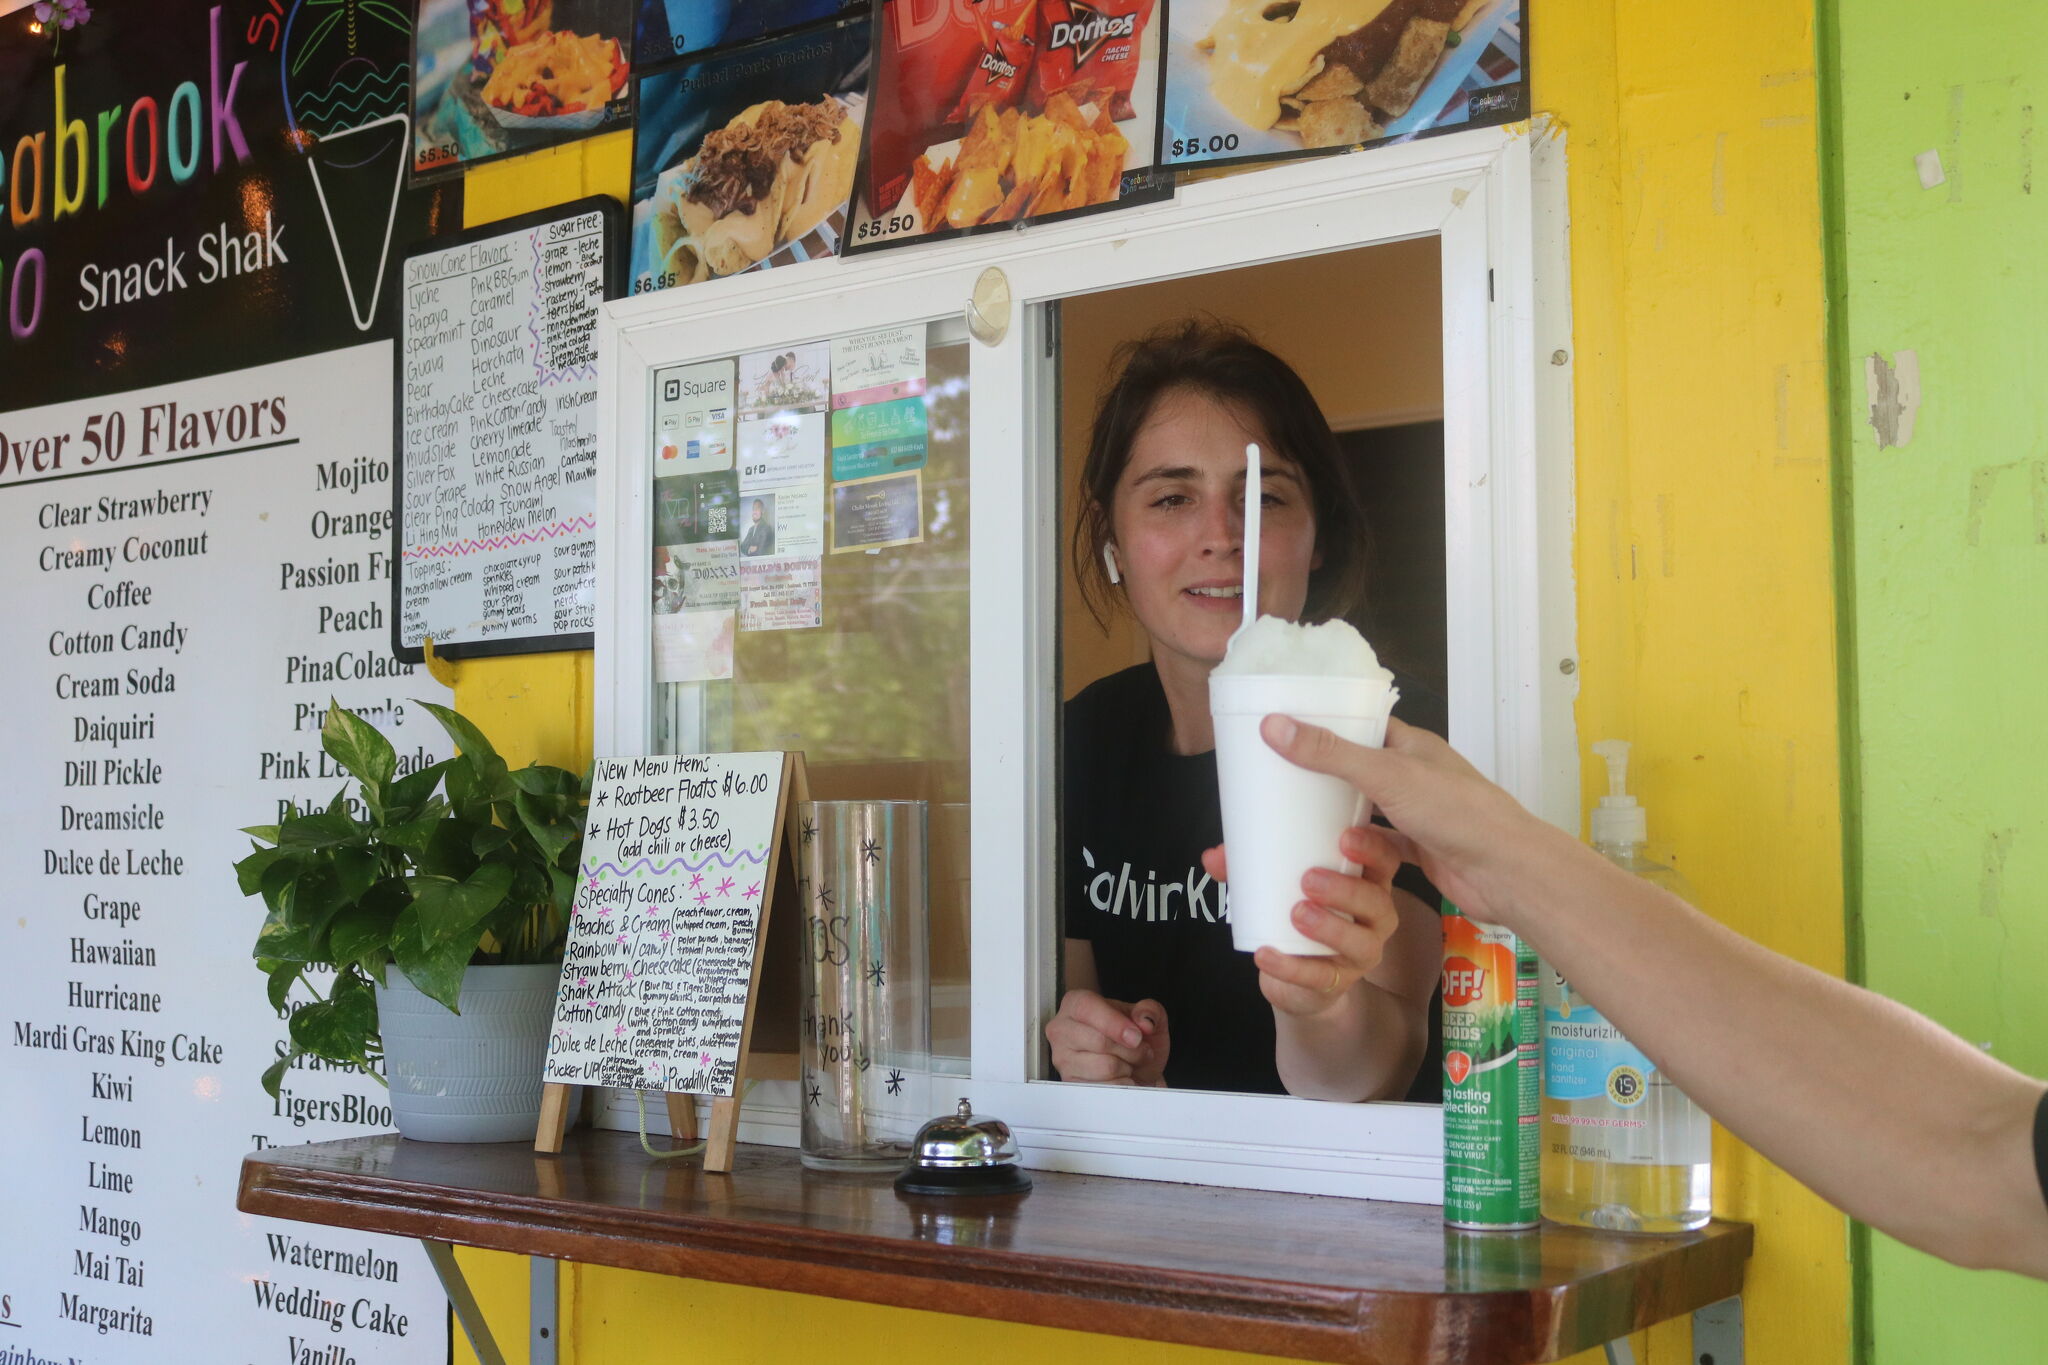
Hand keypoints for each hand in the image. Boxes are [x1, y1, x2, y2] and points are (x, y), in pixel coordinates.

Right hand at [1045, 989, 1169, 1085]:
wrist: (1134, 1065)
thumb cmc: (1133, 1036)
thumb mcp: (1147, 1016)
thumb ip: (1149, 1011)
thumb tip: (1145, 1023)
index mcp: (1076, 1003)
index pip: (1088, 1009)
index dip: (1115, 1024)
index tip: (1137, 1037)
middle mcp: (1062, 1029)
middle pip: (1099, 1042)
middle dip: (1131, 1050)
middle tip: (1141, 1049)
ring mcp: (1062, 1058)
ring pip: (1105, 1067)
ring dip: (1128, 1067)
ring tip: (1129, 1062)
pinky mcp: (1071, 1083)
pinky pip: (1105, 1088)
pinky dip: (1122, 1084)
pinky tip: (1121, 1075)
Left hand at [1200, 840, 1402, 1017]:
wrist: (1297, 980)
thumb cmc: (1295, 915)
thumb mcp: (1277, 888)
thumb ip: (1248, 869)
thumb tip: (1213, 856)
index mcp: (1367, 883)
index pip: (1386, 861)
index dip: (1373, 848)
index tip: (1345, 837)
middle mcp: (1375, 918)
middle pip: (1377, 901)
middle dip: (1346, 889)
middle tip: (1308, 879)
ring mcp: (1361, 953)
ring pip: (1361, 942)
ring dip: (1330, 927)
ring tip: (1297, 913)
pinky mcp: (1337, 983)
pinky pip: (1321, 978)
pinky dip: (1292, 967)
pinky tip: (1267, 955)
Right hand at [1257, 714, 1580, 927]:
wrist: (1503, 872)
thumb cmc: (1456, 812)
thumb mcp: (1386, 775)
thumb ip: (1330, 753)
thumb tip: (1273, 725)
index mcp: (1411, 745)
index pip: (1362, 724)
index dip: (1325, 723)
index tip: (1283, 728)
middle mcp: (1414, 776)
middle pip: (1358, 770)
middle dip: (1322, 777)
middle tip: (1275, 779)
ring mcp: (1417, 815)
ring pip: (1366, 811)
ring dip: (1336, 818)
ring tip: (1290, 820)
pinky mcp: (1418, 851)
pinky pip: (1377, 848)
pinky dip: (1355, 852)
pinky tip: (1327, 857)